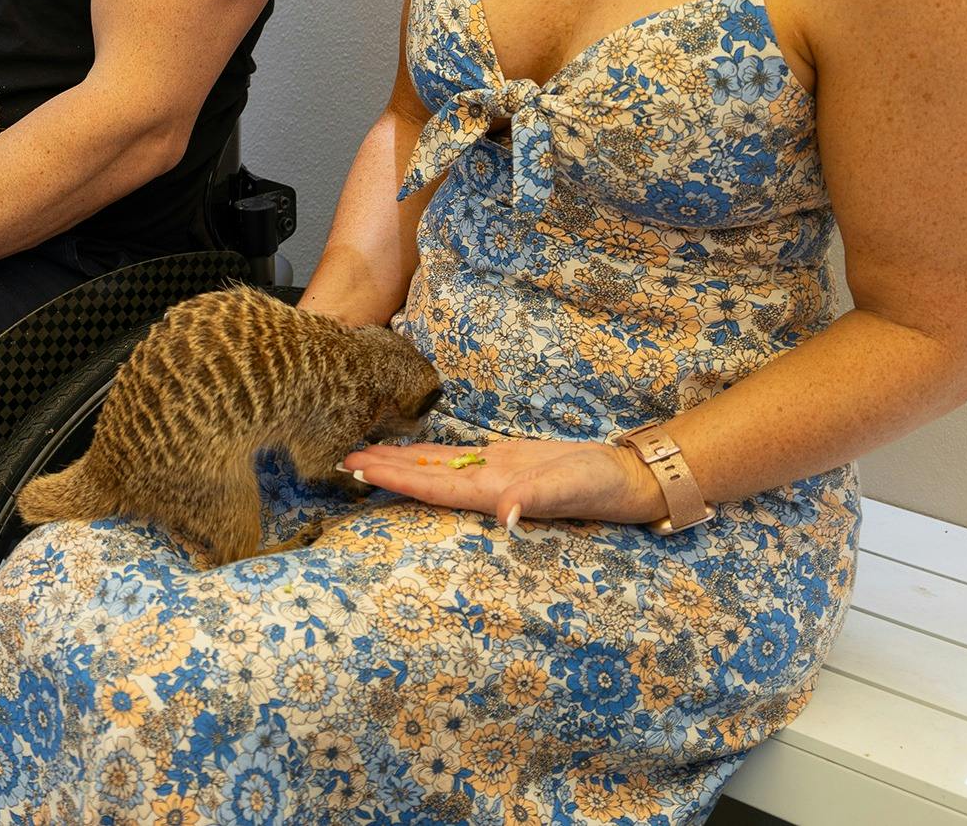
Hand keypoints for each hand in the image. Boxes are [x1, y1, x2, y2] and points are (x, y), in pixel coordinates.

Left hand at [337, 434, 669, 531]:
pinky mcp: (505, 461)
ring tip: (361, 456)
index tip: (357, 471)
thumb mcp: (571, 490)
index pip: (432, 486)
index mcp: (492, 491)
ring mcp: (492, 473)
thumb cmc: (603, 487)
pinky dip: (430, 454)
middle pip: (423, 478)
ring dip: (399, 463)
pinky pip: (458, 458)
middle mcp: (484, 485)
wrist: (627, 479)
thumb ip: (538, 500)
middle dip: (382, 471)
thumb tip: (506, 515)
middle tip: (339, 460)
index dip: (394, 479)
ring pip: (436, 467)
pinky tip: (410, 451)